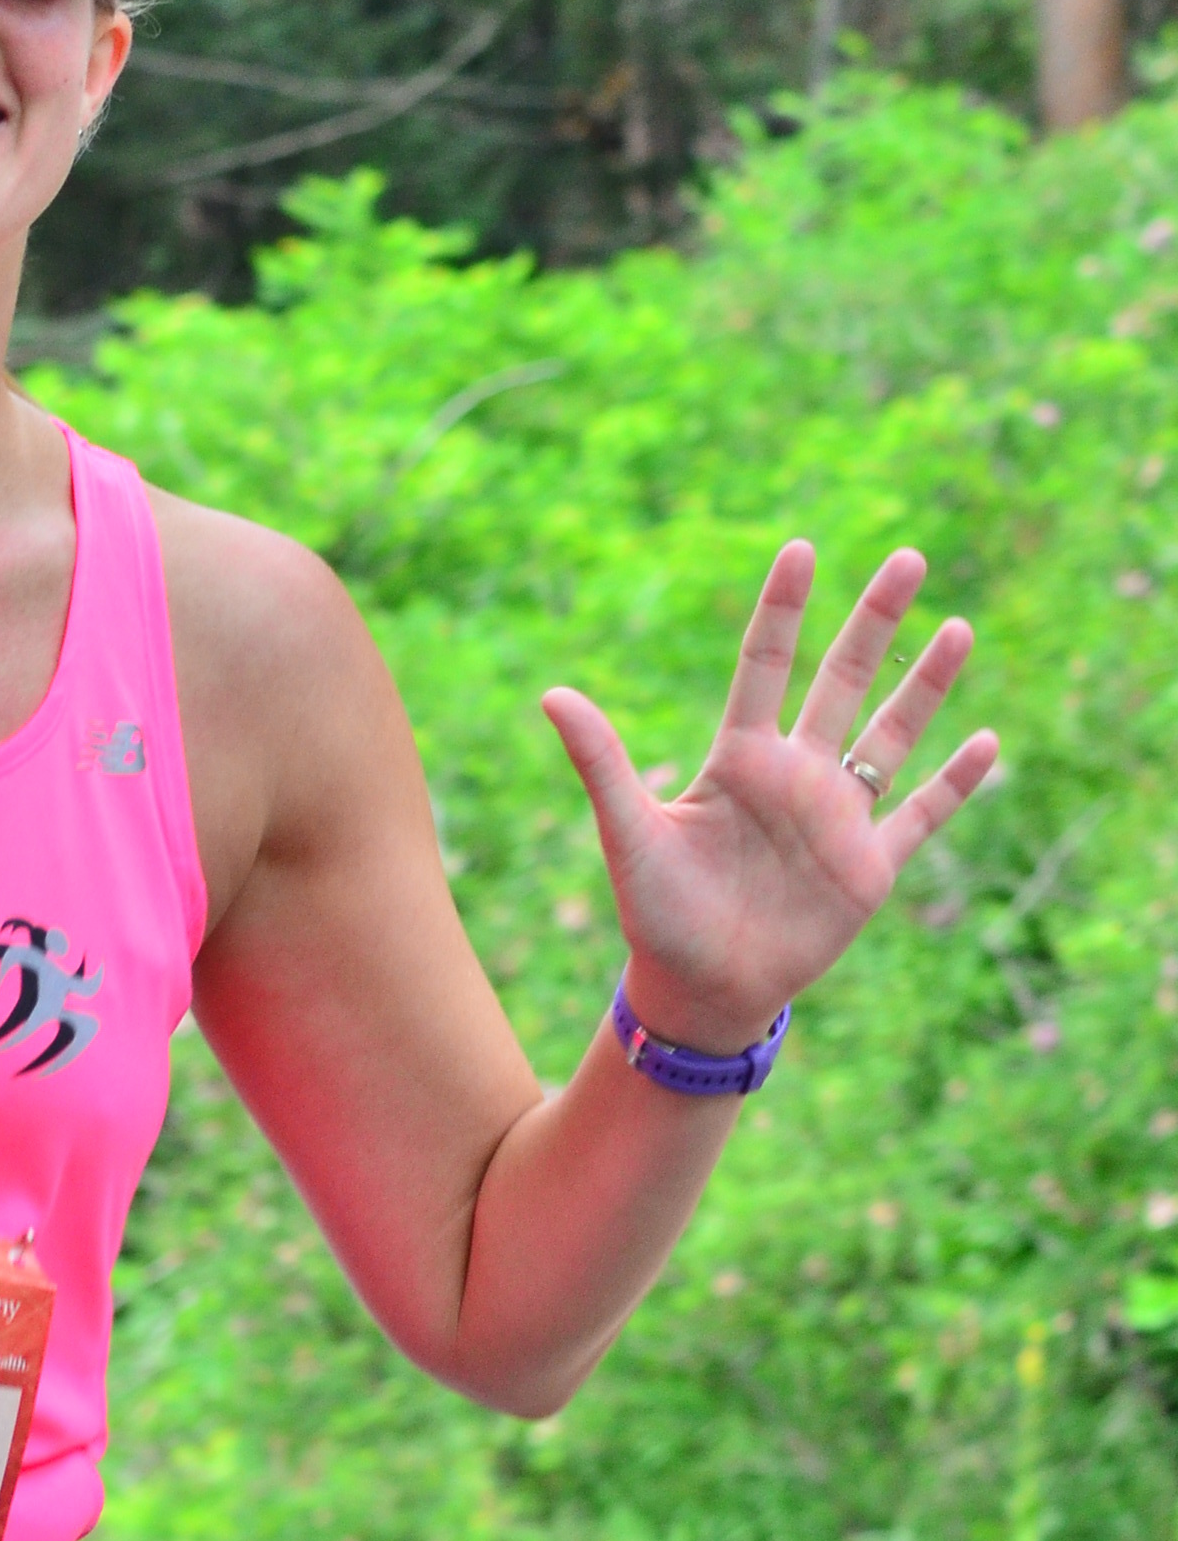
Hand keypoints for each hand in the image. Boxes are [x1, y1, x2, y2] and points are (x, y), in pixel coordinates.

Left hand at [541, 541, 998, 1051]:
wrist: (698, 990)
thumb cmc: (656, 913)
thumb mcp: (629, 833)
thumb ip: (601, 763)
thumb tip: (552, 693)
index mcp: (740, 759)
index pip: (765, 665)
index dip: (783, 610)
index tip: (801, 550)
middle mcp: (796, 775)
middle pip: (844, 680)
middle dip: (876, 622)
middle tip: (909, 558)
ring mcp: (837, 818)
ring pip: (891, 734)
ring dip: (926, 686)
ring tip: (959, 627)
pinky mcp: (868, 867)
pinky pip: (920, 815)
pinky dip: (954, 783)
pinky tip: (987, 740)